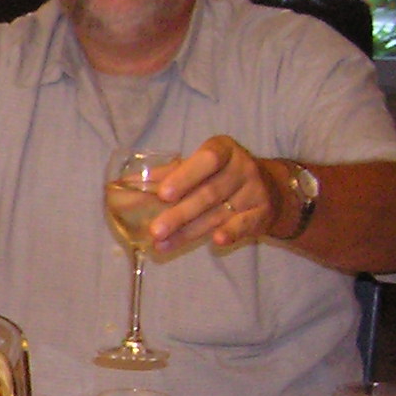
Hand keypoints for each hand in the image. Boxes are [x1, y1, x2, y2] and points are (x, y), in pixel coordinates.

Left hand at [146, 135, 284, 251]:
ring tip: (162, 244)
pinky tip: (216, 242)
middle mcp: (242, 168)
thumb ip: (167, 175)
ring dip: (189, 232)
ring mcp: (254, 191)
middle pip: (208, 193)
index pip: (207, 159)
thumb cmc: (221, 175)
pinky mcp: (262, 213)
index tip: (163, 194)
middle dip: (179, 214)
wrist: (270, 189)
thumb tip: (126, 182)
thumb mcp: (199, 168)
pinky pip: (245, 224)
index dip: (185, 177)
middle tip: (155, 230)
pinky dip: (231, 233)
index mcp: (223, 150)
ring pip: (218, 213)